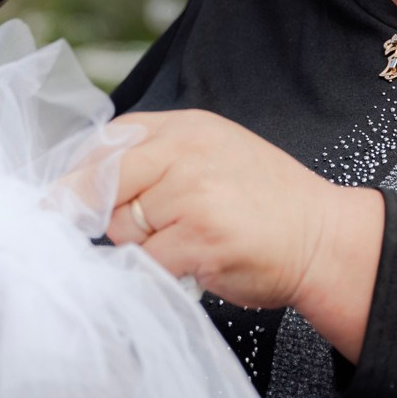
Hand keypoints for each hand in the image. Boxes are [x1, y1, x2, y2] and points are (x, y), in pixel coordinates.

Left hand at [101, 109, 383, 359]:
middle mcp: (186, 151)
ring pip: (122, 227)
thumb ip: (160, 158)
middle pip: (104, 182)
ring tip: (185, 243)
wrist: (325, 239)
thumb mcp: (215, 155)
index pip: (109, 140)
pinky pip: (147, 262)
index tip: (70, 199)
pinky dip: (161, 271)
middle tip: (111, 231)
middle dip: (95, 212)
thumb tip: (90, 184)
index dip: (84, 174)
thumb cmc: (268, 206)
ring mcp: (192, 193)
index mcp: (187, 127)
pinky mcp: (198, 237)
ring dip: (141, 245)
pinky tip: (194, 264)